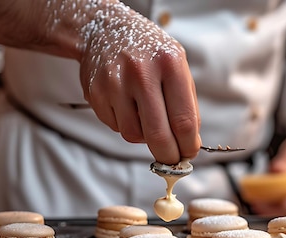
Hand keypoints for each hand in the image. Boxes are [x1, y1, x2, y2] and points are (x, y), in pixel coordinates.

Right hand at [0, 0, 200, 164]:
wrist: (106, 29)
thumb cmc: (149, 53)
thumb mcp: (176, 65)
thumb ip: (185, 103)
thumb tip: (189, 144)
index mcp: (170, 63)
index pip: (183, 120)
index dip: (188, 145)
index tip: (189, 155)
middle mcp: (141, 72)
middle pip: (158, 134)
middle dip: (167, 155)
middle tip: (171, 161)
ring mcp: (115, 83)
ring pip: (134, 135)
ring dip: (143, 136)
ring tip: (144, 116)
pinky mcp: (95, 93)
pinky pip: (115, 127)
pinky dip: (124, 124)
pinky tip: (126, 105)